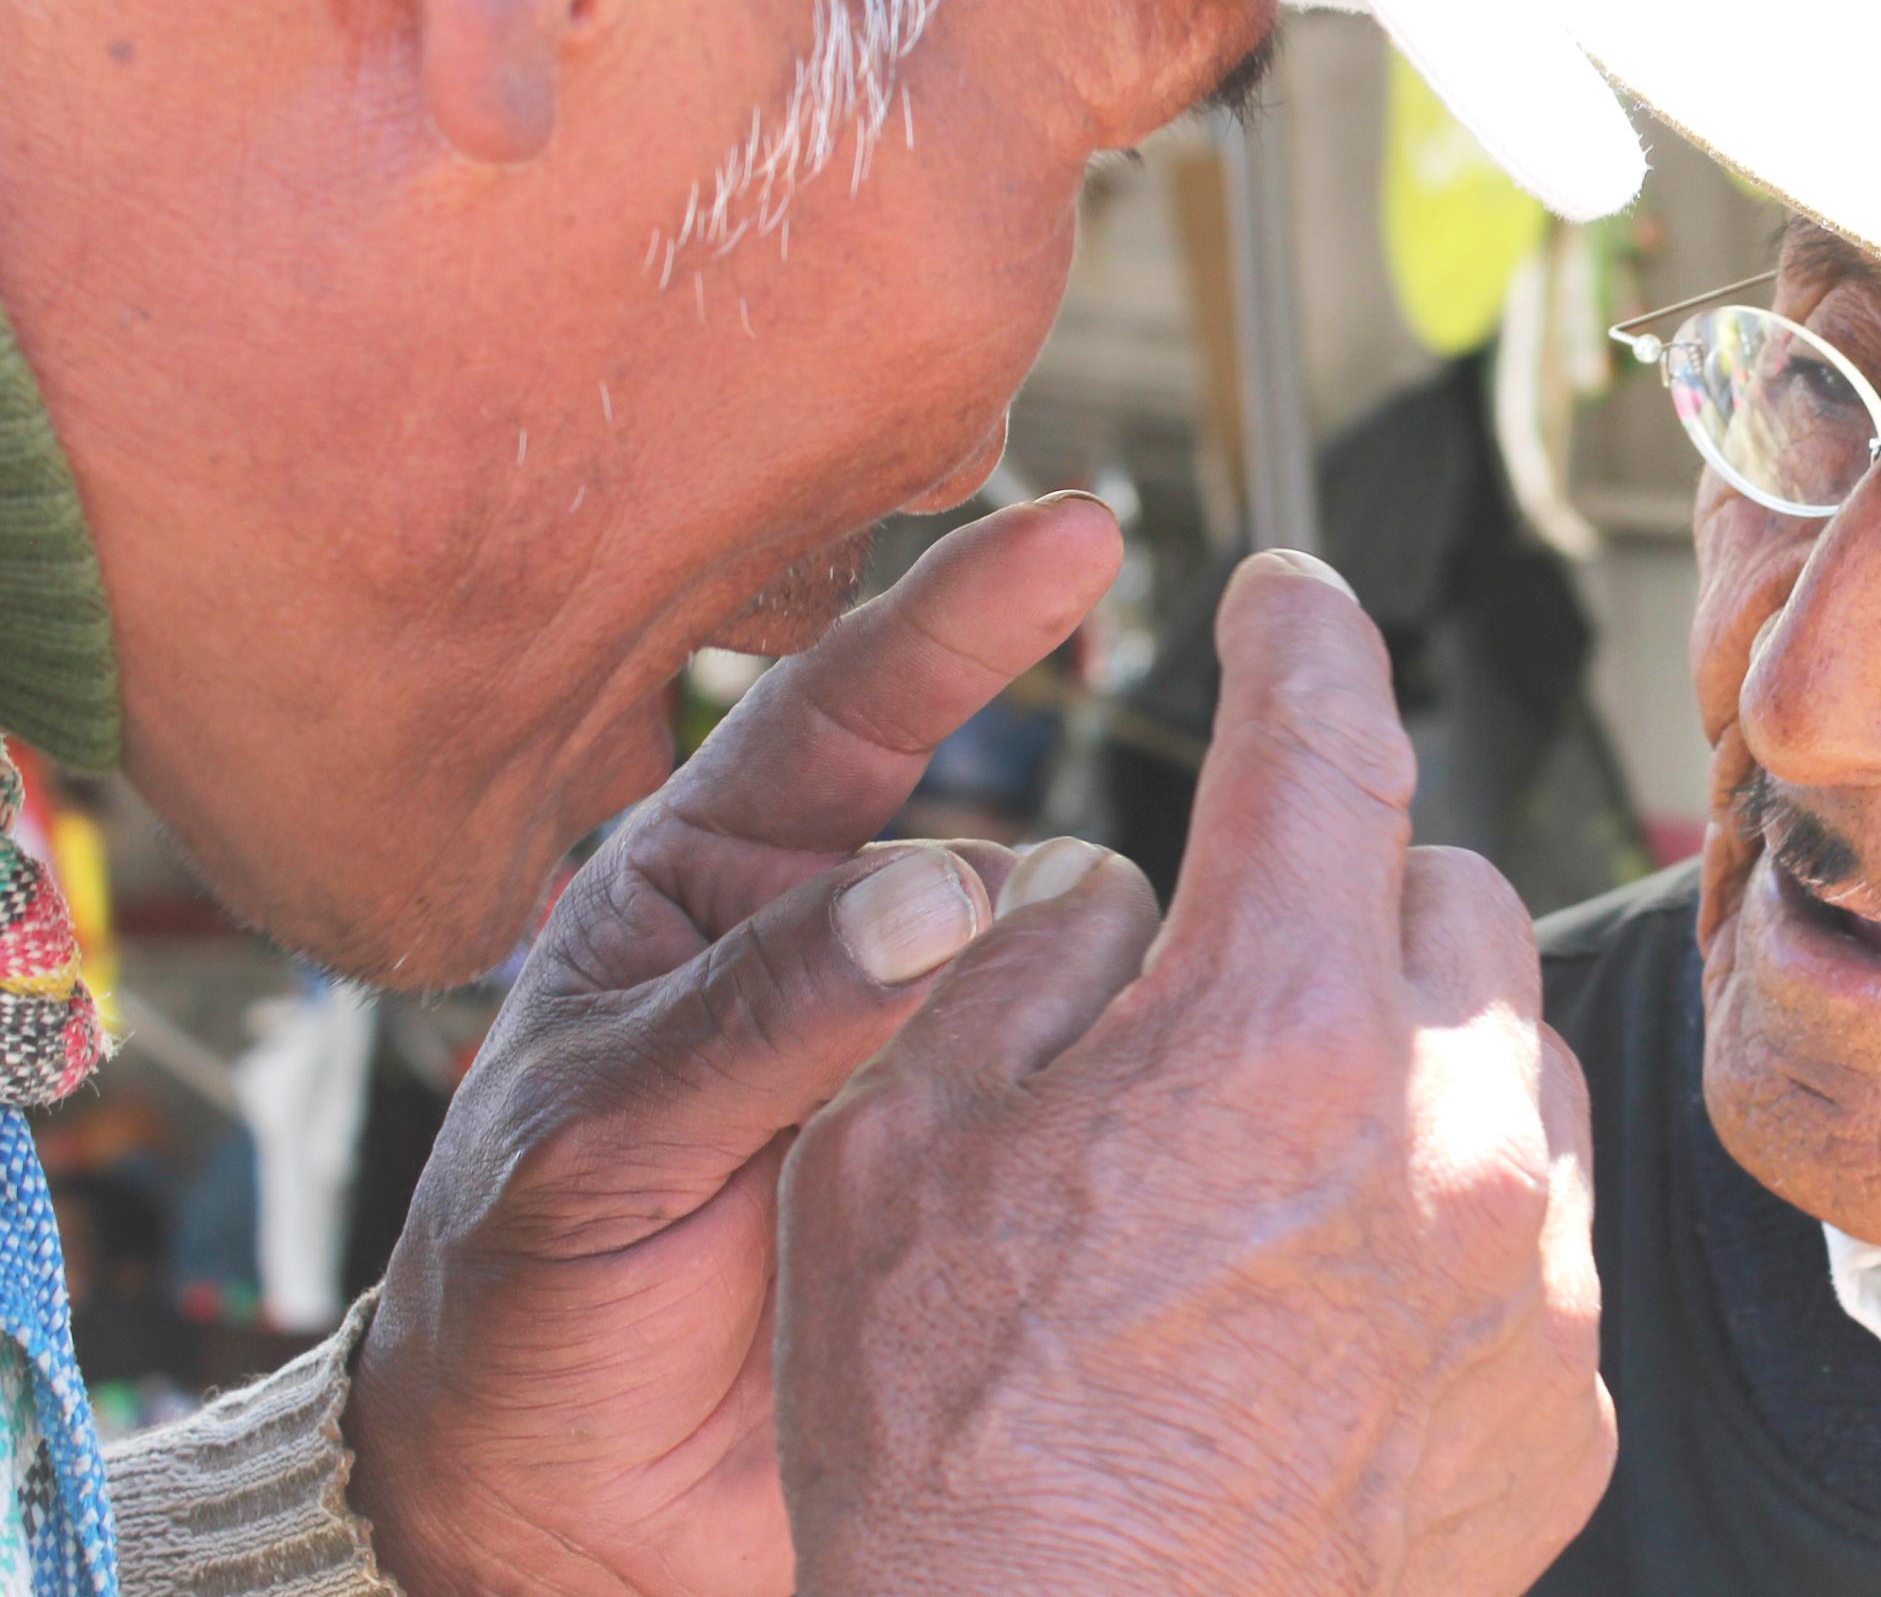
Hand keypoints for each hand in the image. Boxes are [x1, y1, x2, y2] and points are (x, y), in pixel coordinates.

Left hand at [347, 495, 1124, 1596]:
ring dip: (1117, 987)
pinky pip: (1092, 1093)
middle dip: (1084, 842)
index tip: (1076, 533)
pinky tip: (1195, 1092)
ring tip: (1150, 1033)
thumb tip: (932, 897)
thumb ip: (756, 1019)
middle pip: (1003, 835)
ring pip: (1072, 967)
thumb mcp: (592, 1147)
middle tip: (1208, 788)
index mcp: (705, 891)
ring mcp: (926, 1059)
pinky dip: (1147, 1080)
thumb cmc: (520, 1306)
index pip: (845, 712)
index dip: (962, 612)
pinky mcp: (993, 1166)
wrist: (561, 1517)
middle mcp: (836, 949)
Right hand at [773, 549, 1612, 1594]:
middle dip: (1344, 893)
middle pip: (1443, 899)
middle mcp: (1449, 1132)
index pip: (1322, 744)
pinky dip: (1455, 1226)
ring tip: (1279, 1153)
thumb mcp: (894, 1161)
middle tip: (1233, 965)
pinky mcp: (1565, 1405)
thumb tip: (1102, 885)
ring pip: (1515, 1063)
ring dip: (1416, 1058)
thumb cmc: (954, 1459)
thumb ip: (1014, 968)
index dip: (1300, 637)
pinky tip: (1334, 1307)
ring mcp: (1531, 1277)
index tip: (1288, 597)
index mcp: (1278, 1031)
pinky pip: (1538, 1239)